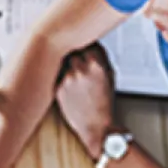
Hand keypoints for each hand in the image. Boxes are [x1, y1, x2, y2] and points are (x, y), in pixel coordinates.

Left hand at [54, 44, 117, 162]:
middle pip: (72, 47)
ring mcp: (68, 78)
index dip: (86, 41)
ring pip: (63, 59)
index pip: (88, 40)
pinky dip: (62, 75)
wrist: (95, 126)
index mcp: (97, 63)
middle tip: (75, 51)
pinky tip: (70, 85)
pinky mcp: (58, 88)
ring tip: (74, 72)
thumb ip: (99, 59)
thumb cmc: (104, 102)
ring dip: (66, 61)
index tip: (84, 41)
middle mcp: (81, 69)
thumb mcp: (109, 76)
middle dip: (74, 49)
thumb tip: (89, 45)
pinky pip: (57, 74)